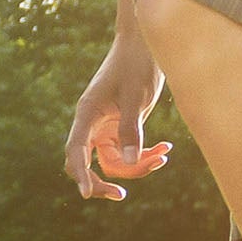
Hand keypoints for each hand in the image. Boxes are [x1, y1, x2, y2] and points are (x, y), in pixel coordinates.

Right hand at [63, 35, 173, 201]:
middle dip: (103, 181)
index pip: (76, 150)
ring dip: (136, 166)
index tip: (86, 194)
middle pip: (87, 163)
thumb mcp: (135, 97)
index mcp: (87, 114)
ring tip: (163, 156)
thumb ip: (130, 130)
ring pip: (112, 161)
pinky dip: (144, 154)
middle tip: (120, 195)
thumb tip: (128, 163)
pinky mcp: (119, 127)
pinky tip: (165, 148)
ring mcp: (104, 127)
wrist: (145, 45)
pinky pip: (127, 152)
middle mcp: (91, 124)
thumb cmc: (136, 64)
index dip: (80, 173)